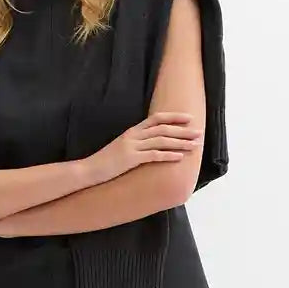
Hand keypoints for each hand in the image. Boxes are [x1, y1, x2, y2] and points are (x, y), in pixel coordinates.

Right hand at [86, 111, 201, 185]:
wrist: (89, 170)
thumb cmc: (105, 162)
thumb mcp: (121, 148)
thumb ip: (135, 143)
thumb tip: (150, 145)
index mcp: (132, 131)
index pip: (156, 119)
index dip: (174, 117)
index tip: (189, 118)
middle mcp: (133, 136)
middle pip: (163, 129)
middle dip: (183, 130)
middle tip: (199, 132)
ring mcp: (132, 147)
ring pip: (161, 141)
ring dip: (180, 143)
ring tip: (194, 145)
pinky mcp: (131, 160)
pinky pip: (154, 156)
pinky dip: (168, 155)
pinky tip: (180, 157)